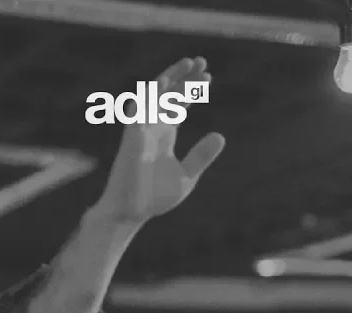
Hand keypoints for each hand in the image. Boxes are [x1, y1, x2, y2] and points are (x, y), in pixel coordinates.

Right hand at [93, 57, 225, 224]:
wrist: (132, 212)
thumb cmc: (155, 197)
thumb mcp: (186, 175)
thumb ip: (201, 156)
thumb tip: (220, 136)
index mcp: (165, 134)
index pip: (178, 104)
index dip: (192, 90)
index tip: (208, 77)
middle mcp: (152, 127)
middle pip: (169, 94)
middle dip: (184, 77)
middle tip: (202, 62)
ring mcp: (141, 130)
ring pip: (154, 95)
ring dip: (170, 78)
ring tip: (188, 64)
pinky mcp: (131, 137)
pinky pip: (137, 110)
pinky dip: (149, 96)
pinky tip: (163, 83)